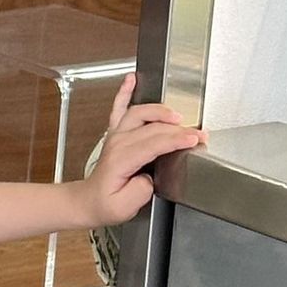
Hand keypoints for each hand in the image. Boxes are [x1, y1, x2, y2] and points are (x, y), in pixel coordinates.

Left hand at [79, 72, 206, 228]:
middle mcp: (118, 143)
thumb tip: (151, 176)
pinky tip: (131, 79)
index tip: (194, 140)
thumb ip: (140, 190)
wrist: (87, 202)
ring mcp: (116, 136)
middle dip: (179, 130)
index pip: (154, 143)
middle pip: (153, 128)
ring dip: (162, 111)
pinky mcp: (115, 133)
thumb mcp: (123, 207)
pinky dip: (125, 91)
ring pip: (141, 113)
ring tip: (178, 116)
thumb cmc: (105, 204)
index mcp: (120, 160)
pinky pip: (119, 108)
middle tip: (199, 134)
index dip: (176, 140)